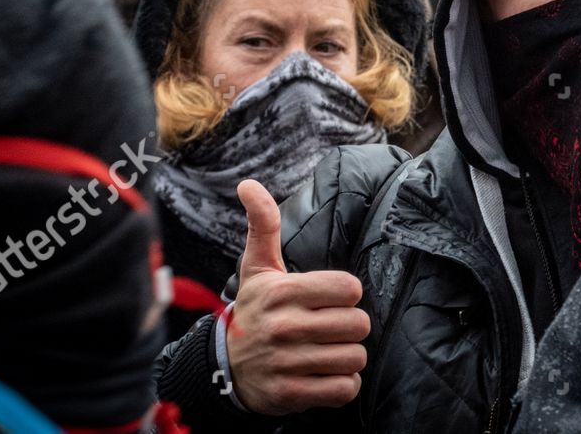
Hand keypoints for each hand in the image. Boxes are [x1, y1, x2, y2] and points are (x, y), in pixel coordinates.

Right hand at [226, 180, 369, 415]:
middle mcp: (284, 327)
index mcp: (283, 293)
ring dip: (349, 356)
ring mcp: (286, 363)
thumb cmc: (253, 310)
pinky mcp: (290, 394)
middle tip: (334, 327)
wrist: (223, 367)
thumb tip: (248, 184)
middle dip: (352, 327)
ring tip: (330, 350)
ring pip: (354, 358)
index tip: (333, 299)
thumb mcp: (257, 267)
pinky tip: (328, 375)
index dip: (348, 294)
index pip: (350, 288)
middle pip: (358, 325)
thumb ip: (262, 225)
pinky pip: (343, 390)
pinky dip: (343, 385)